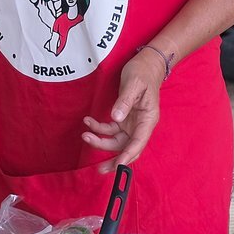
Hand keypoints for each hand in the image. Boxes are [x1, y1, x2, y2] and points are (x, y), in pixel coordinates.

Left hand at [81, 48, 164, 171]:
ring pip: (117, 141)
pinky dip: (100, 129)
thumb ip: (125, 101)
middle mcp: (141, 125)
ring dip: (101, 142)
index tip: (118, 166)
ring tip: (85, 135)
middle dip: (114, 159)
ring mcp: (132, 123)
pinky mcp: (124, 118)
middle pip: (127, 147)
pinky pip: (111, 130)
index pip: (138, 142)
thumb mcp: (133, 84)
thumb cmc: (142, 72)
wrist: (146, 63)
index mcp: (148, 119)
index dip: (128, 155)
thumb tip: (116, 118)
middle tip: (99, 169)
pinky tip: (88, 122)